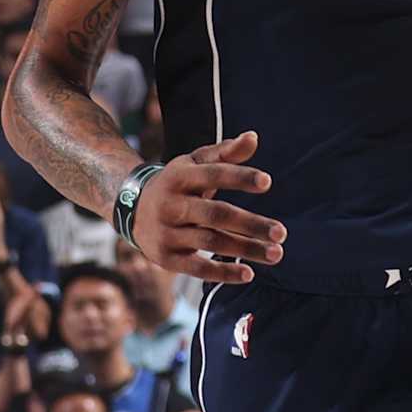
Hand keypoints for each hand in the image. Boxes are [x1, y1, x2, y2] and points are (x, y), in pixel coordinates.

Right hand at [132, 134, 286, 282]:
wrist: (130, 209)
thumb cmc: (177, 183)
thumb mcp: (194, 163)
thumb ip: (225, 153)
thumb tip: (253, 137)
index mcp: (180, 176)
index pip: (213, 174)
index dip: (239, 177)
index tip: (267, 182)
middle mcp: (171, 204)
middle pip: (216, 214)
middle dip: (251, 224)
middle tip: (281, 233)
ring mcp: (167, 232)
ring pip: (211, 242)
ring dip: (245, 249)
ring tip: (276, 254)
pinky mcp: (166, 257)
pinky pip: (197, 268)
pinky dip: (223, 272)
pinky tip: (248, 274)